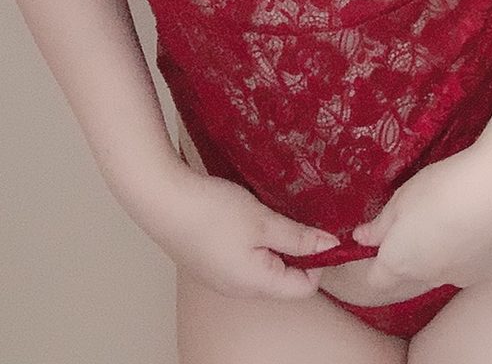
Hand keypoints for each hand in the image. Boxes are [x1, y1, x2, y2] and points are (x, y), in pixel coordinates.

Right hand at [135, 165, 343, 301]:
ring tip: (265, 214)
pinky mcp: (208, 264)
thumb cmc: (212, 212)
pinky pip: (241, 260)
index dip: (318, 260)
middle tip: (291, 216)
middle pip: (282, 279)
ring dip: (271, 243)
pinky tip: (242, 217)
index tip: (318, 230)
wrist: (162, 201)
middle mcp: (239, 289)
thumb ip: (298, 237)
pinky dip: (251, 242)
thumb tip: (329, 246)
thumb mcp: (263, 220)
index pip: (304, 288)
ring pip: (262, 267)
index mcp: (256, 284)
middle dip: (294, 250)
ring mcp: (221, 278)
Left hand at [349, 144, 491, 297]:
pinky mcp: (489, 272)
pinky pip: (469, 267)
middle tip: (417, 224)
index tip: (380, 237)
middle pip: (408, 279)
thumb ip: (380, 225)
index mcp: (400, 262)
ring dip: (438, 256)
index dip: (375, 261)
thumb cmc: (442, 188)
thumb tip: (361, 240)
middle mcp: (428, 279)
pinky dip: (468, 252)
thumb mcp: (402, 198)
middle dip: (406, 259)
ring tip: (452, 219)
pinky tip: (478, 225)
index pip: (376, 279)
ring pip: (440, 273)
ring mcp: (461, 279)